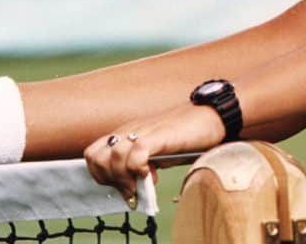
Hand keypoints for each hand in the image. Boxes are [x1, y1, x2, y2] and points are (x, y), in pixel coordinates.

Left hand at [84, 104, 225, 205]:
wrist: (211, 115)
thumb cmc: (187, 135)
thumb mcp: (157, 154)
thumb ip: (143, 167)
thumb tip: (134, 189)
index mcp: (127, 135)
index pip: (94, 155)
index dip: (101, 175)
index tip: (121, 187)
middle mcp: (130, 131)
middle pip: (96, 157)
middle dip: (109, 179)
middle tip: (130, 188)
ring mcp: (143, 132)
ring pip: (113, 156)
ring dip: (125, 177)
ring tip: (143, 184)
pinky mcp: (159, 135)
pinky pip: (137, 151)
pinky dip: (139, 168)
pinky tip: (152, 173)